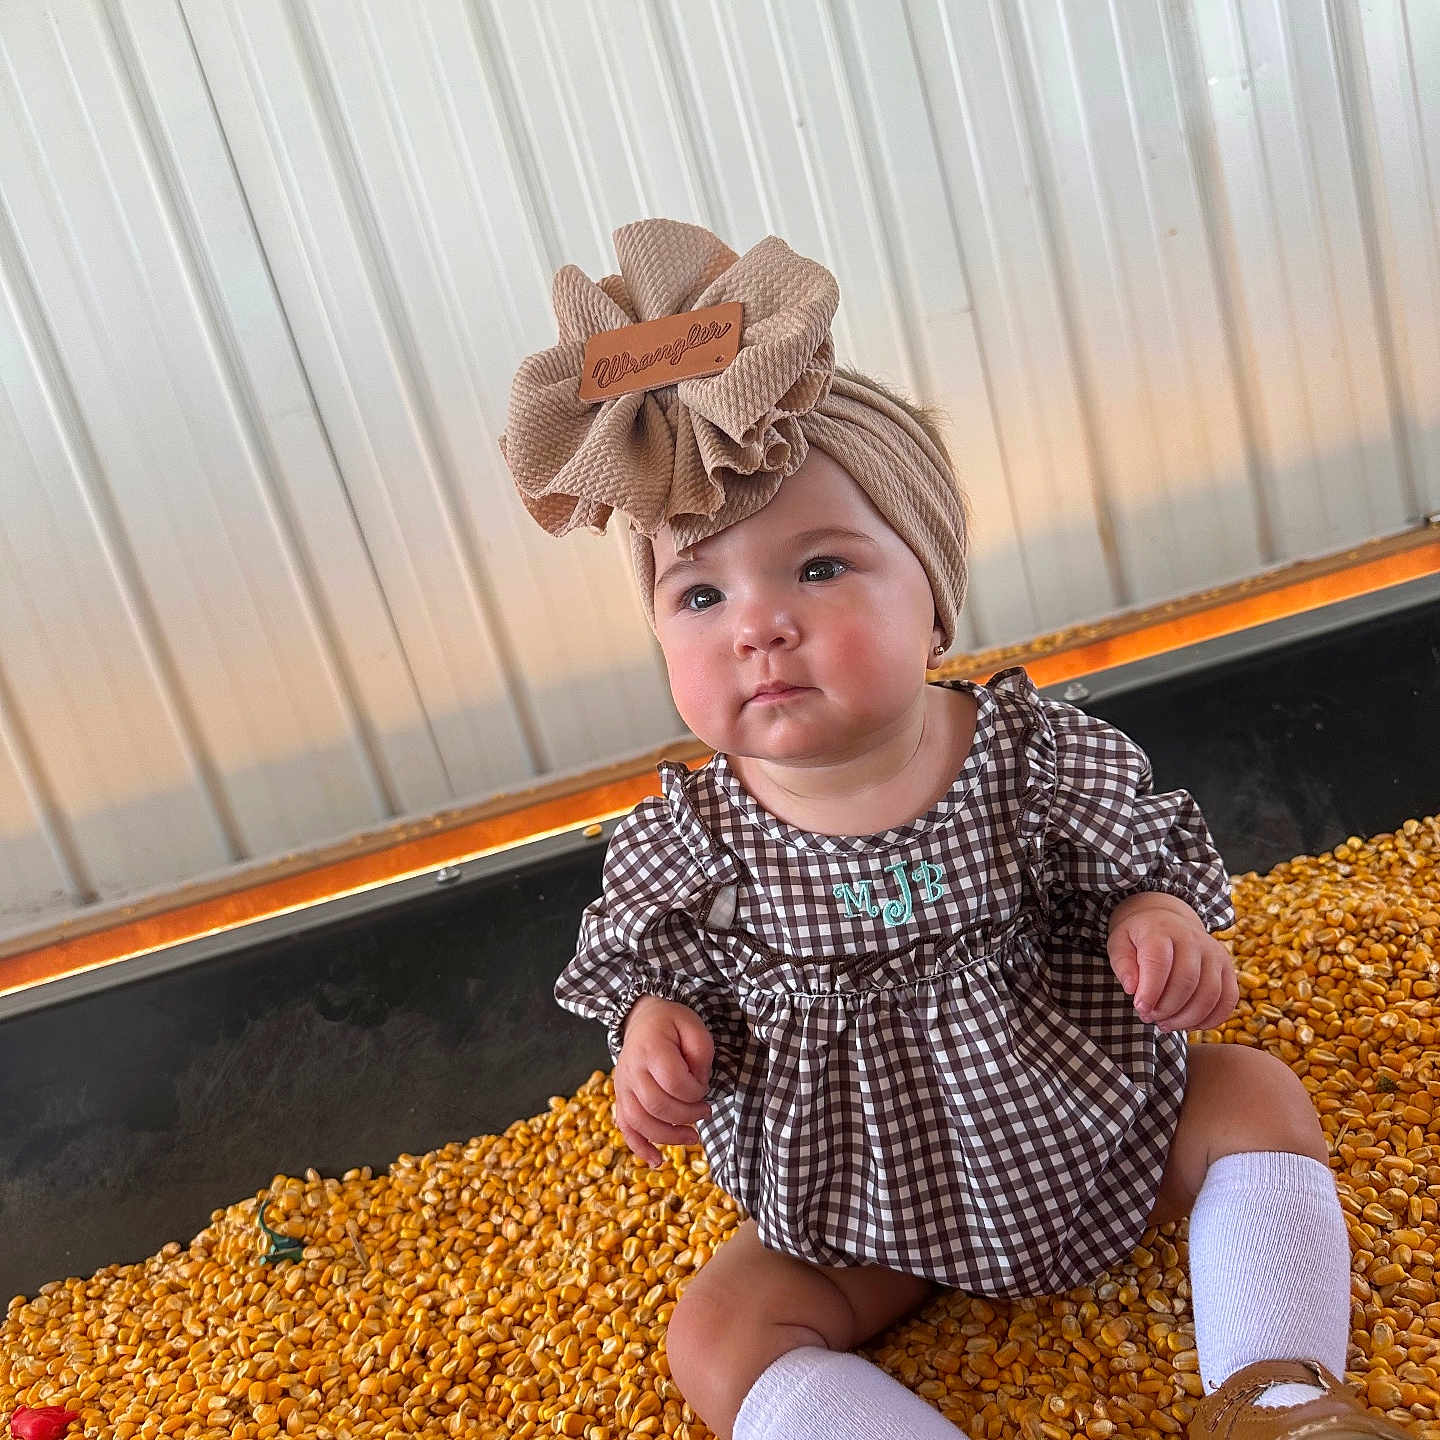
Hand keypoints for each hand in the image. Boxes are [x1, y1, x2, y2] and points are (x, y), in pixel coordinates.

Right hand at [613, 995, 714, 1166]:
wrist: (642, 1019)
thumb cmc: (672, 1024)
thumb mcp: (695, 1027)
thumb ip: (701, 1054)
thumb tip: (698, 1086)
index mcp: (651, 1048)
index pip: (674, 1081)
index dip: (695, 1091)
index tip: (705, 1087)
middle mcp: (631, 1069)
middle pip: (657, 1105)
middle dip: (687, 1116)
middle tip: (706, 1112)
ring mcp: (622, 1086)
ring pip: (639, 1122)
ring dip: (668, 1136)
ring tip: (692, 1138)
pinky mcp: (620, 1098)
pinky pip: (625, 1127)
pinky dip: (640, 1147)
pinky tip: (656, 1161)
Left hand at [1107, 893, 1238, 1032]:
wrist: (1166, 920)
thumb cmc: (1140, 937)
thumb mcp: (1119, 944)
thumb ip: (1123, 966)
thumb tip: (1132, 990)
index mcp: (1162, 930)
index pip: (1159, 962)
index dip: (1150, 990)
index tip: (1140, 1008)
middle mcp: (1193, 939)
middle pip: (1187, 981)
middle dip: (1167, 1008)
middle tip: (1149, 1017)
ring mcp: (1214, 953)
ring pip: (1209, 994)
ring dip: (1187, 1018)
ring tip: (1165, 1023)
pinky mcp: (1227, 968)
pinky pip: (1228, 999)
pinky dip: (1211, 1019)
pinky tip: (1190, 1024)